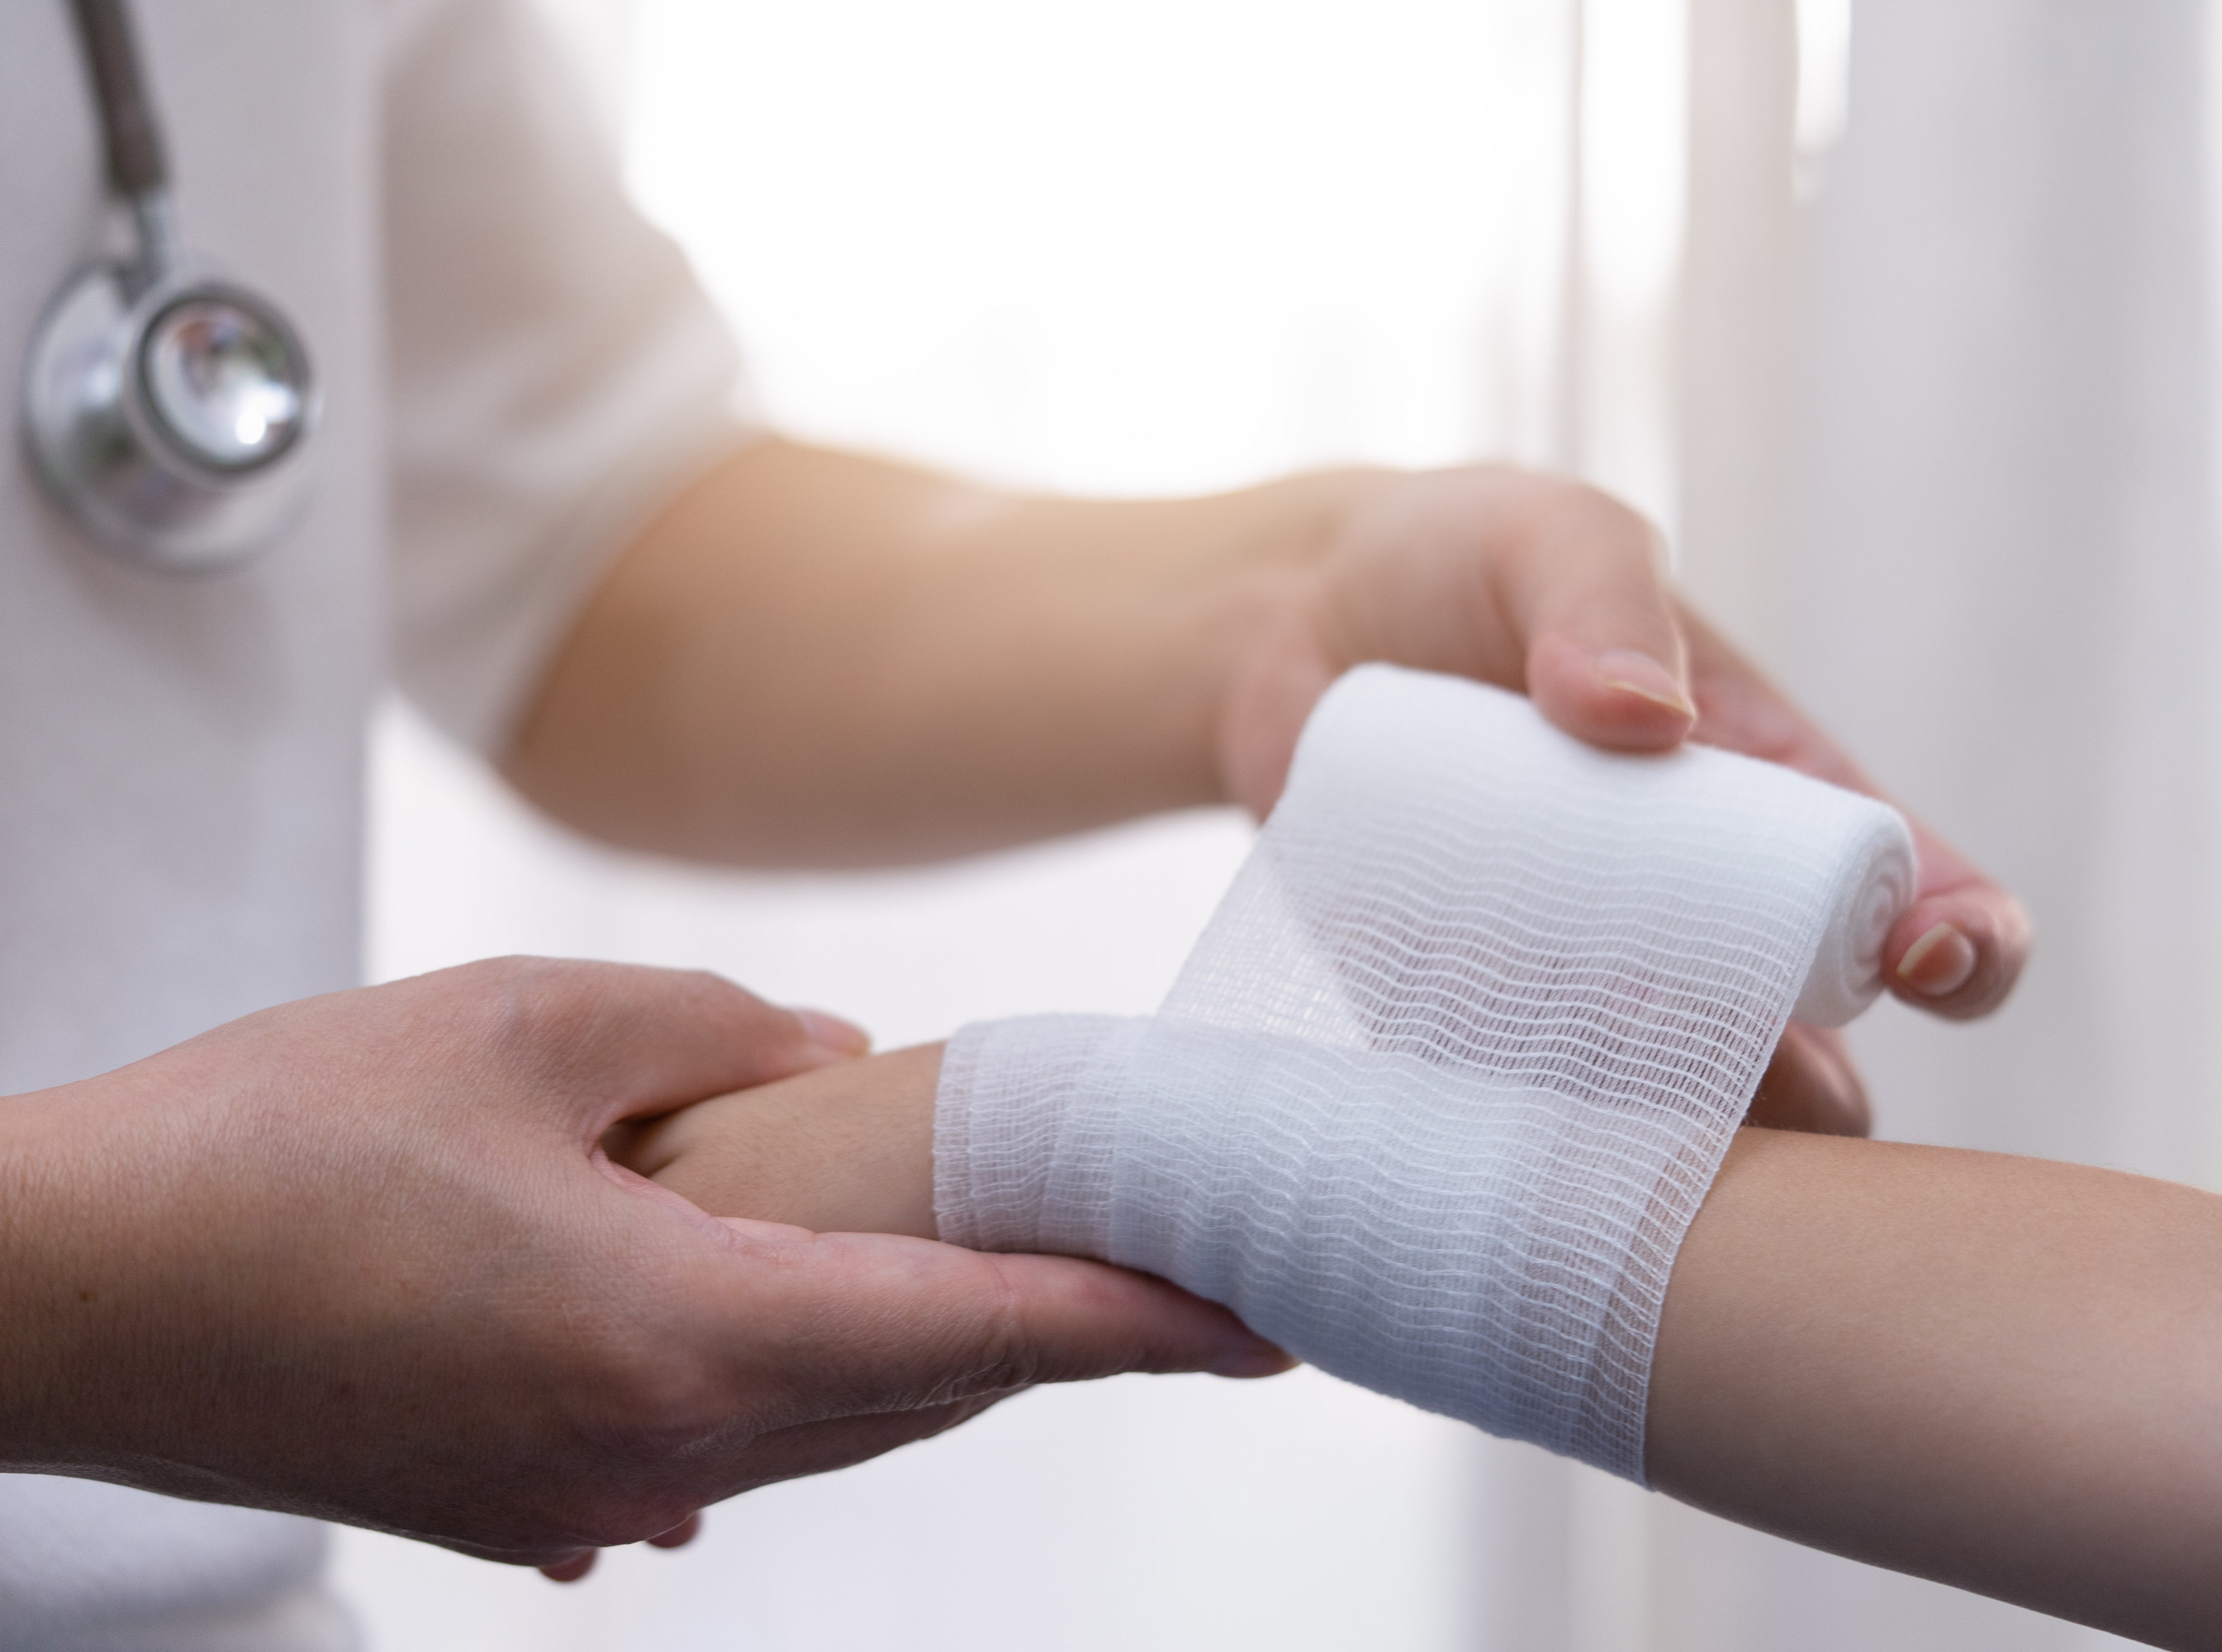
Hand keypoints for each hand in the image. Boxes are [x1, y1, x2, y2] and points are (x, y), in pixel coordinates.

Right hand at [0, 960, 1286, 1574]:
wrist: (54, 1294)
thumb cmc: (260, 1148)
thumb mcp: (517, 1020)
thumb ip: (715, 1032)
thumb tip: (845, 1065)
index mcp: (676, 1334)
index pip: (975, 1333)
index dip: (1134, 1324)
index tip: (1258, 1320)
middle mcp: (652, 1449)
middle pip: (918, 1393)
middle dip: (1051, 1335)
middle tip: (1167, 1275)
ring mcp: (579, 1500)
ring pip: (824, 1430)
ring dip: (931, 1359)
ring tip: (1020, 1288)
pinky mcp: (510, 1503)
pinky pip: (714, 1453)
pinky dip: (795, 1387)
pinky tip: (792, 1329)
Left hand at [1217, 467, 2033, 1134]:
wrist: (1296, 632)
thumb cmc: (1467, 566)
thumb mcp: (1549, 534)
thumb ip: (1601, 594)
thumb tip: (1643, 717)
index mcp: (1786, 809)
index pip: (1923, 903)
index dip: (1962, 948)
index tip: (1925, 960)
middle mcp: (1714, 931)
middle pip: (1821, 1068)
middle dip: (1807, 1100)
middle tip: (1729, 1059)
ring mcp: (1597, 1001)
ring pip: (1675, 1132)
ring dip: (1655, 1137)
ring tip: (1590, 1083)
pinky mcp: (1474, 1038)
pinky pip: (1524, 1126)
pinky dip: (1520, 1137)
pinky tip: (1482, 1107)